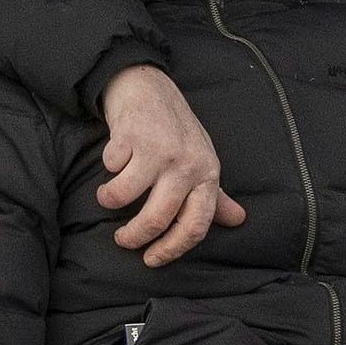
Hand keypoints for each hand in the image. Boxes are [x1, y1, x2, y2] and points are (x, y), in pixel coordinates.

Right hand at [92, 65, 242, 267]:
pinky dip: (107, 166)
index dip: (172, 249)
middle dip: (133, 236)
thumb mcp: (202, 160)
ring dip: (108, 199)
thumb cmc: (176, 130)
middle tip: (123, 239)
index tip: (152, 259)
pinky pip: (110, 168)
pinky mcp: (131, 135)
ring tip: (108, 195)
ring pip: (123, 196)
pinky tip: (115, 155)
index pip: (196, 225)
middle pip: (157, 218)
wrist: (149, 86)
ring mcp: (158, 149)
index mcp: (207, 174)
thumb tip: (238, 220)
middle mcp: (186, 164)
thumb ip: (216, 194)